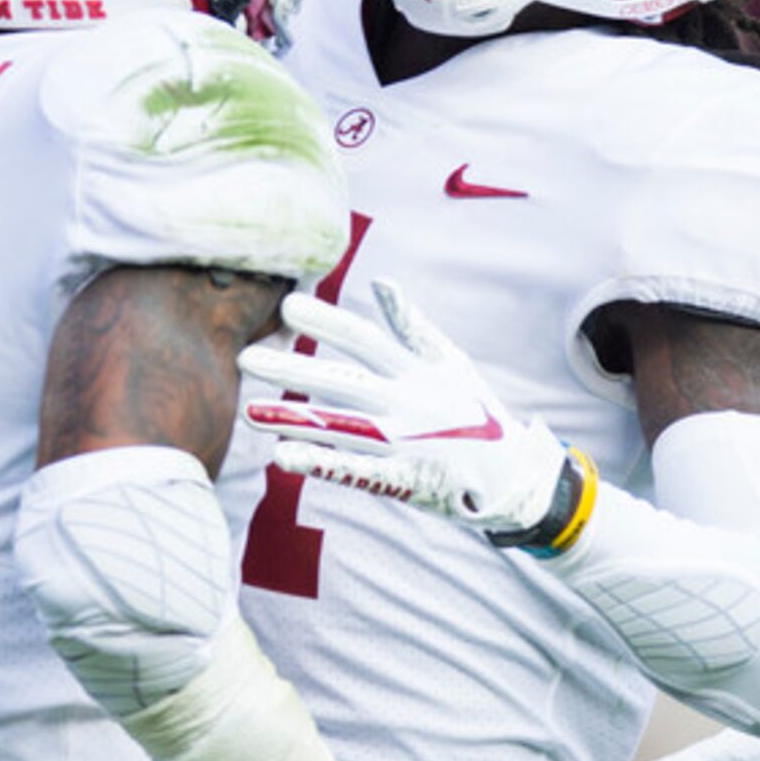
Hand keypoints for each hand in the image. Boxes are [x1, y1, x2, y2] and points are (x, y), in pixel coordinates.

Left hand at [241, 280, 575, 543]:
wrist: (514, 477)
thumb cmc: (476, 412)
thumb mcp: (452, 362)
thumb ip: (413, 326)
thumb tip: (383, 281)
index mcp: (420, 371)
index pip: (366, 340)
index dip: (328, 322)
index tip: (288, 305)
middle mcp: (410, 403)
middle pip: (343, 382)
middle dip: (293, 370)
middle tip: (244, 359)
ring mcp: (406, 443)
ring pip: (341, 427)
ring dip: (292, 420)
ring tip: (248, 414)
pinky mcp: (403, 479)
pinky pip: (355, 471)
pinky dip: (321, 463)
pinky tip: (283, 456)